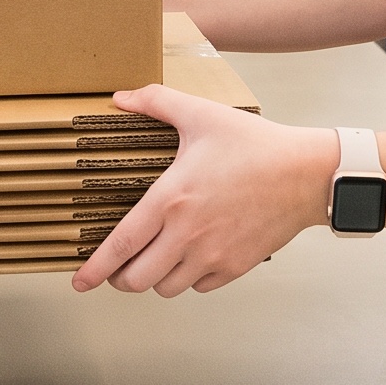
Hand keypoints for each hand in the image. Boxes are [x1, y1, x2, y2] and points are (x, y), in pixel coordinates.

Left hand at [71, 87, 337, 295]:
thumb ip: (157, 102)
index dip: (94, 268)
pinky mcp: (235, 266)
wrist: (306, 174)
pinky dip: (187, 279)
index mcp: (171, 199)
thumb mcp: (201, 114)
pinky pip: (198, 287)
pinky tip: (190, 257)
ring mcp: (212, 254)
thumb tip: (121, 96)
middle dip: (120, 277)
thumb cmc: (255, 144)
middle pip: (136, 279)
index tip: (78, 282)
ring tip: (154, 260)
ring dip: (154, 278)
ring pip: (166, 288)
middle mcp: (187, 234)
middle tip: (119, 266)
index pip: (120, 244)